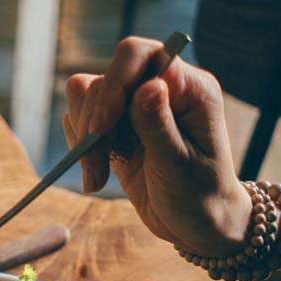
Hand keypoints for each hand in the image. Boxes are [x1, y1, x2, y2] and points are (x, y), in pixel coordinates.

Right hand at [64, 36, 251, 257]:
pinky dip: (81, 149)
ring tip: (98, 175)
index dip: (113, 86)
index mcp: (190, 88)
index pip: (139, 56)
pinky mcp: (116, 127)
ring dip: (84, 139)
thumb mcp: (180, 165)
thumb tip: (149, 85)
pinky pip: (80, 121)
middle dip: (93, 122)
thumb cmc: (200, 197)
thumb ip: (159, 125)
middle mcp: (161, 88)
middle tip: (94, 166)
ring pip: (85, 97)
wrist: (195, 224)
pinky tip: (97, 174)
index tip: (99, 130)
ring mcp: (135, 106)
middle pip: (105, 77)